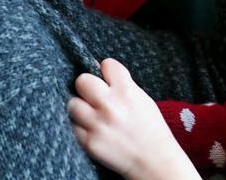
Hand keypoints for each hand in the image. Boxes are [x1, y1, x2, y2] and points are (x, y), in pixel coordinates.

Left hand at [69, 59, 200, 179]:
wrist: (153, 160)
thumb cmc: (149, 128)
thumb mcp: (142, 99)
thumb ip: (123, 84)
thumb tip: (101, 71)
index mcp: (126, 91)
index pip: (106, 64)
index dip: (106, 72)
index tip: (107, 79)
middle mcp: (110, 105)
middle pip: (82, 80)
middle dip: (87, 87)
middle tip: (93, 96)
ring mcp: (97, 124)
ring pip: (73, 104)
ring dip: (81, 108)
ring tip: (91, 115)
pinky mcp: (89, 142)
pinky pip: (74, 127)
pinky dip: (81, 127)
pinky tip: (93, 130)